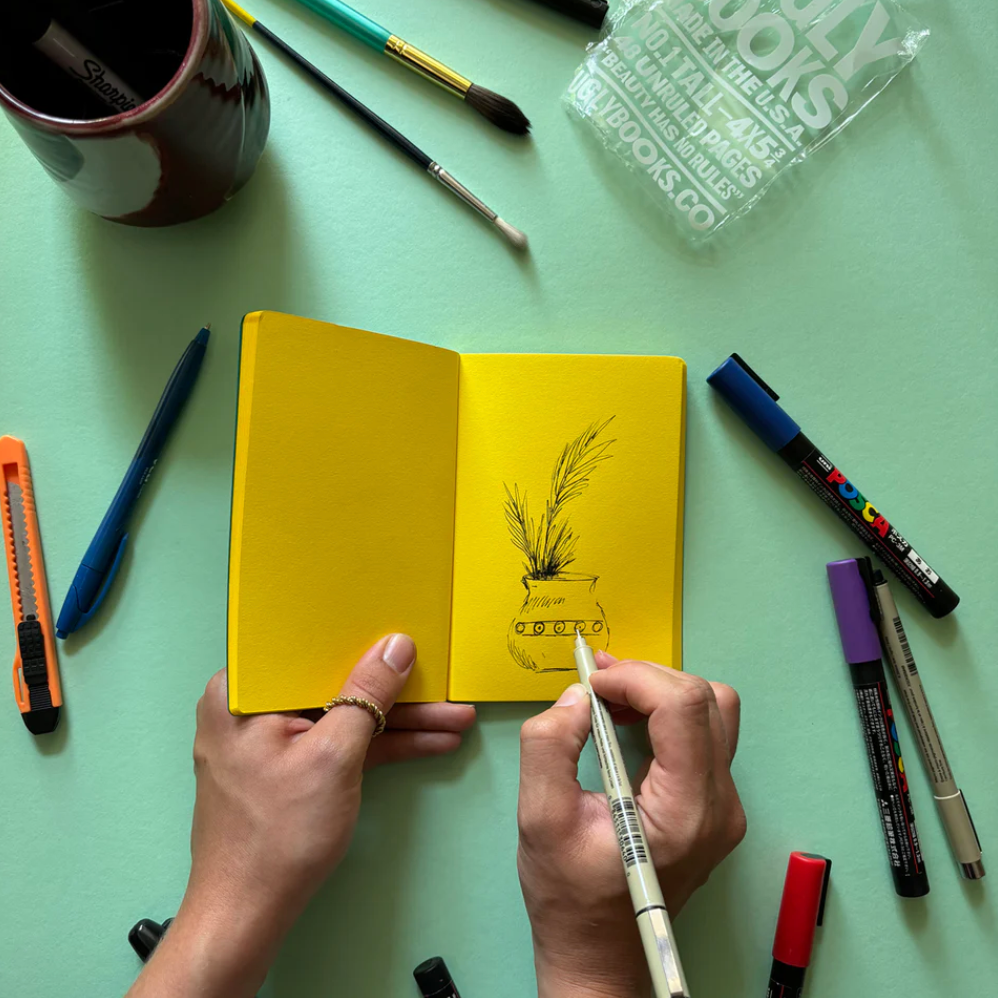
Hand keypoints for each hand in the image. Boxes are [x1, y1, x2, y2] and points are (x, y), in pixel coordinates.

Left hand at [127, 635, 474, 997]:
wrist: (248, 915)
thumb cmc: (277, 834)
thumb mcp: (333, 756)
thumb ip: (367, 696)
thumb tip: (397, 645)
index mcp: (243, 691)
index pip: (309, 647)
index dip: (360, 637)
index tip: (407, 632)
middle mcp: (252, 706)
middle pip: (334, 682)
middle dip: (394, 690)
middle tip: (444, 683)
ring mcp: (273, 738)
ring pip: (344, 715)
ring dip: (399, 721)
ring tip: (456, 718)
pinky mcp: (292, 765)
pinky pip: (341, 742)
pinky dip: (380, 745)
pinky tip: (431, 741)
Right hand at [517, 654, 744, 997]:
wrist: (598, 951)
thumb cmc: (569, 896)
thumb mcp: (540, 819)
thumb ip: (549, 747)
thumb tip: (576, 697)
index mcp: (686, 811)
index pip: (683, 707)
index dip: (635, 679)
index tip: (591, 684)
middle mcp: (720, 805)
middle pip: (704, 700)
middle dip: (645, 678)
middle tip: (595, 683)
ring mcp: (724, 806)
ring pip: (712, 710)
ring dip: (659, 690)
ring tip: (609, 698)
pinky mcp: (714, 804)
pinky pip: (703, 734)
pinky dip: (665, 712)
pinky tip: (625, 720)